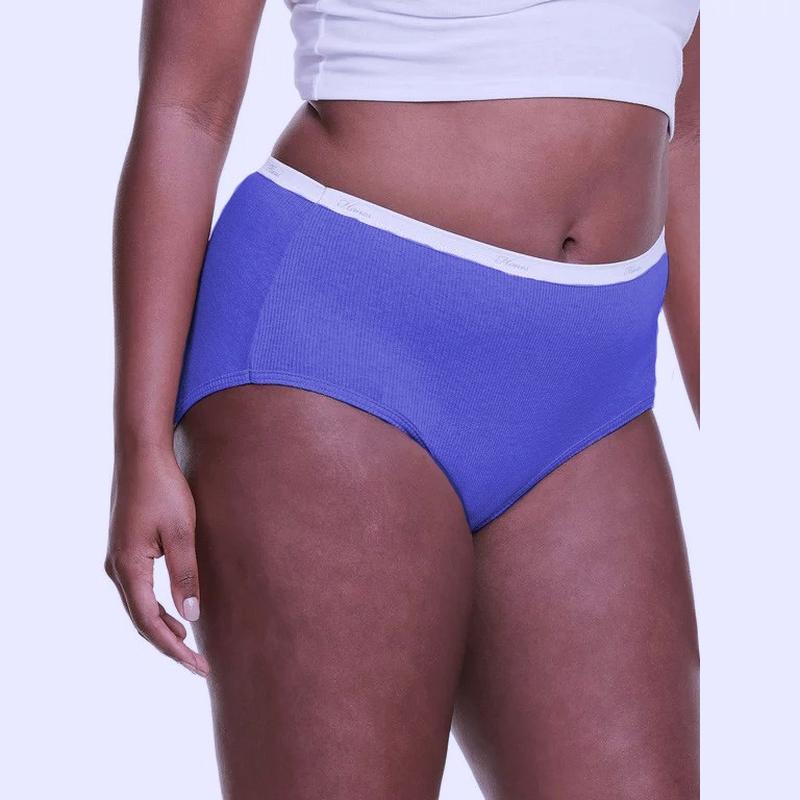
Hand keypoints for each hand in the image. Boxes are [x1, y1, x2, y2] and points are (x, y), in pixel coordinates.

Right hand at [105, 447, 208, 676]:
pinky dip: (155, 608)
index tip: (198, 666)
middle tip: (199, 664)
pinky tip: (173, 612)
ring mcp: (117, 559)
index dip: (174, 649)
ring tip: (188, 646)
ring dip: (162, 628)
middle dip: (169, 645)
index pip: (150, 623)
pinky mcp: (124, 550)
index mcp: (128, 568)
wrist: (140, 455)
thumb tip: (192, 617)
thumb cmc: (164, 489)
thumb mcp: (182, 532)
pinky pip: (138, 590)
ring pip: (138, 606)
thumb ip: (185, 575)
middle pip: (141, 620)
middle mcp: (116, 568)